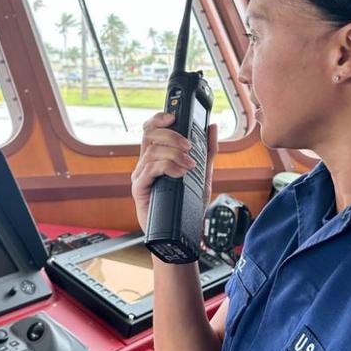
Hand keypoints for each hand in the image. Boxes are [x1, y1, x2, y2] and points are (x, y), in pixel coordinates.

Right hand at [131, 112, 218, 232]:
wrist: (181, 234)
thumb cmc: (187, 205)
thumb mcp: (202, 173)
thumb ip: (207, 150)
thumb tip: (212, 126)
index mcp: (157, 156)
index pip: (152, 129)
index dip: (160, 118)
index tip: (175, 116)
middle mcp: (145, 163)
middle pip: (149, 134)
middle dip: (171, 135)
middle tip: (188, 146)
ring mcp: (140, 175)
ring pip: (151, 151)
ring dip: (174, 154)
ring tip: (189, 166)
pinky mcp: (139, 188)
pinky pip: (150, 169)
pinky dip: (168, 167)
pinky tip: (180, 173)